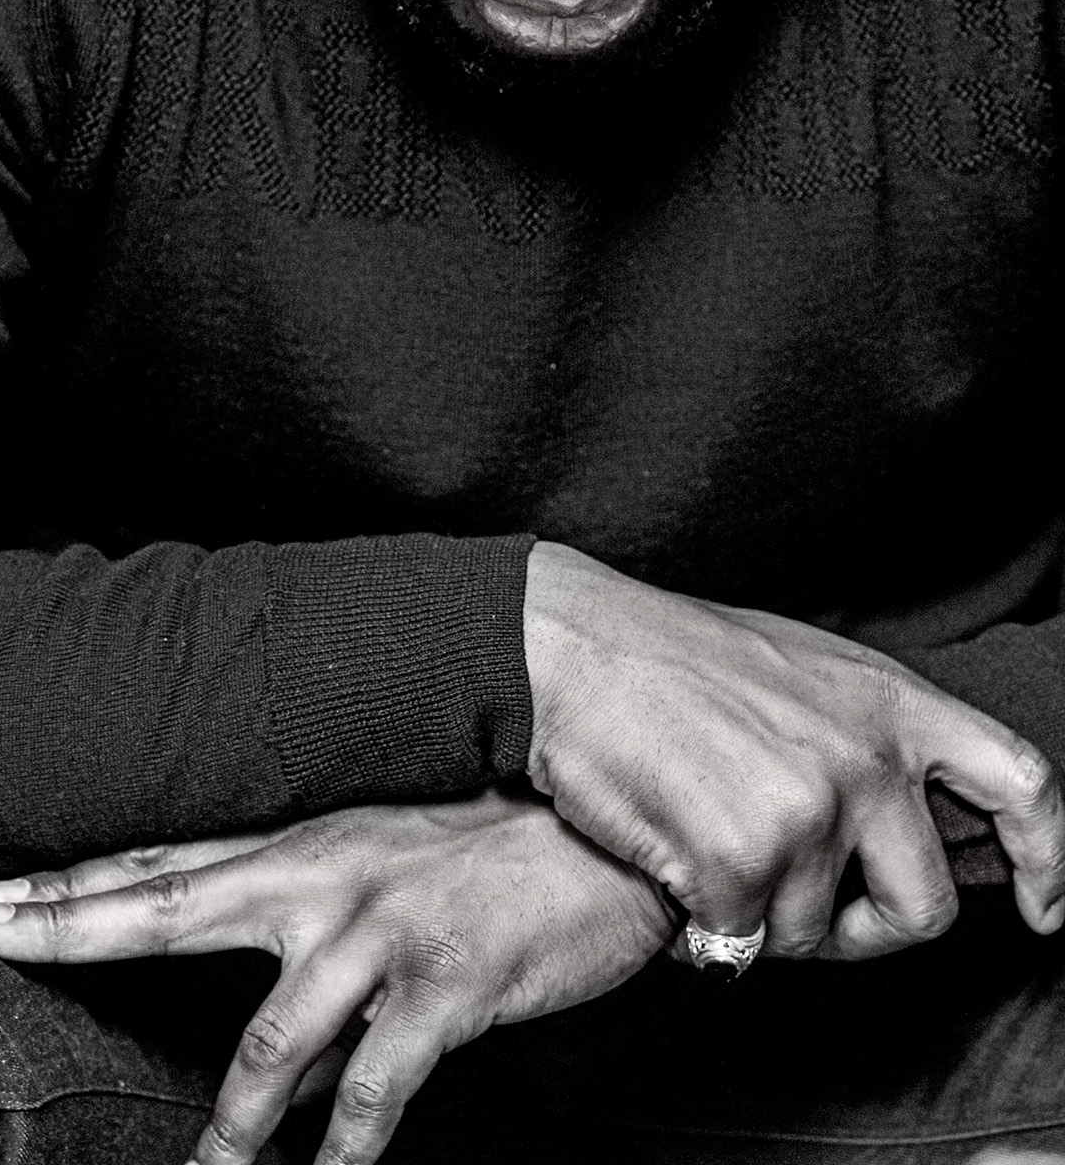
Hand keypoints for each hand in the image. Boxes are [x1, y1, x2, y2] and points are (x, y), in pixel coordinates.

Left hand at [0, 790, 675, 1164]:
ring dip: (224, 1128)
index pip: (168, 858)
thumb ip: (322, 917)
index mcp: (311, 842)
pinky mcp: (444, 989)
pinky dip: (341, 1150)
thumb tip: (262, 994)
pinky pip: (374, 1089)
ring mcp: (382, 934)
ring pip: (268, 1040)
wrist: (611, 832)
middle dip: (72, 924)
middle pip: (172, 903)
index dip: (75, 877)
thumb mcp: (398, 854)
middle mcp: (328, 879)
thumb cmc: (504, 840)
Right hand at [524, 543, 1064, 959]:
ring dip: (761, 917)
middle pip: (926, 906)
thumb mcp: (803, 670)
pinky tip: (671, 862)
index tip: (1047, 905)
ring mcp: (811, 809)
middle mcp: (868, 756)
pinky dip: (702, 926)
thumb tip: (904, 822)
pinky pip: (740, 944)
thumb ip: (867, 736)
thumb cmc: (674, 660)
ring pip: (815, 936)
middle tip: (810, 917)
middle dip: (868, 933)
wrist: (576, 649)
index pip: (1021, 782)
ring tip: (706, 844)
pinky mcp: (744, 859)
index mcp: (892, 701)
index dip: (1049, 858)